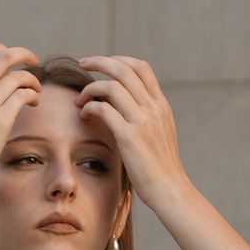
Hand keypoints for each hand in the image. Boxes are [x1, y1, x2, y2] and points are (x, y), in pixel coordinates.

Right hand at [0, 42, 40, 191]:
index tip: (10, 58)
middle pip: (2, 56)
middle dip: (23, 54)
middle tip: (34, 61)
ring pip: (17, 75)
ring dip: (32, 79)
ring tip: (36, 89)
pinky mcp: (0, 120)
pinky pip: (24, 95)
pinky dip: (33, 94)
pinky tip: (34, 103)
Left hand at [74, 55, 190, 208]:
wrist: (170, 190)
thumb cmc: (161, 168)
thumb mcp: (161, 134)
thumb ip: (147, 117)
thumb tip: (126, 107)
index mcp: (162, 105)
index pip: (141, 67)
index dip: (120, 59)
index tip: (103, 64)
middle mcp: (153, 108)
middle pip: (123, 69)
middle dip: (99, 61)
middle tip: (82, 63)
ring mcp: (142, 121)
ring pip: (110, 86)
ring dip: (89, 88)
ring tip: (79, 100)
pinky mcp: (129, 136)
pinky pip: (103, 109)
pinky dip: (89, 107)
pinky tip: (84, 115)